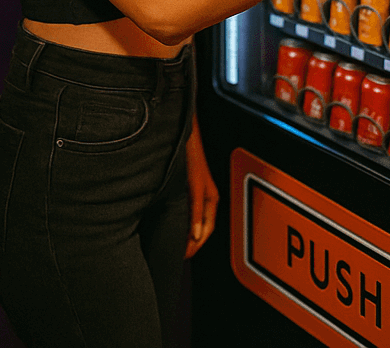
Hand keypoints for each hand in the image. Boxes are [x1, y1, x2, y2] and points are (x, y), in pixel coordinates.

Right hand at [185, 115, 218, 257]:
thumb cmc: (183, 155)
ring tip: (183, 252)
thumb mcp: (185, 182)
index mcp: (207, 195)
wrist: (183, 130)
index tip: (183, 256)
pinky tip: (190, 233)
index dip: (196, 246)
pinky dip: (195, 221)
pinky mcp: (196, 180)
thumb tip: (180, 224)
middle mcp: (209, 193)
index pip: (205, 229)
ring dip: (195, 239)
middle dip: (196, 247)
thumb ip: (184, 202)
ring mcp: (203, 187)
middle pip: (207, 229)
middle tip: (182, 258)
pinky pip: (197, 205)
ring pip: (204, 221)